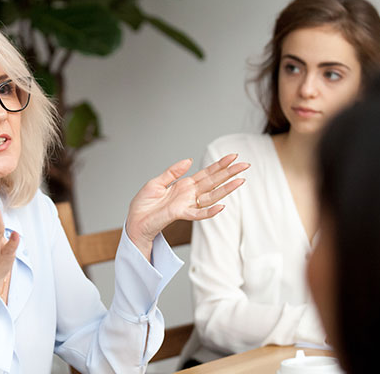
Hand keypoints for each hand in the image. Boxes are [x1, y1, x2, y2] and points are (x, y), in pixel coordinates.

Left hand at [126, 154, 248, 258]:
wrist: (134, 221)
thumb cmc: (143, 205)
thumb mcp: (156, 182)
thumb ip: (172, 172)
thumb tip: (189, 160)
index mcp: (184, 185)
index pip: (206, 173)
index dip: (219, 165)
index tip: (233, 156)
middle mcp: (189, 195)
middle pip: (213, 182)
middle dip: (229, 173)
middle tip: (245, 165)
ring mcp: (186, 205)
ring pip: (211, 196)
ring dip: (226, 189)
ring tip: (241, 181)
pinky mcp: (180, 214)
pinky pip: (198, 214)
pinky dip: (209, 211)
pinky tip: (222, 206)